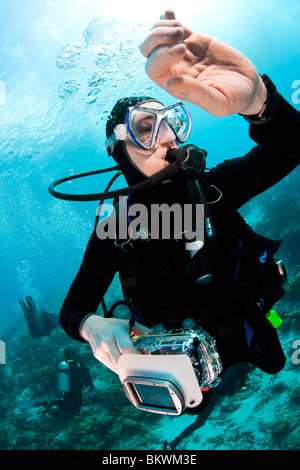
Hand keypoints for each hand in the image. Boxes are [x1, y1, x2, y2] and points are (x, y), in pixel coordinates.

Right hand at [80, 315, 149, 372]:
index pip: (126, 348)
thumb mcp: (127, 324)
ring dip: (125, 368)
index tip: (144, 361)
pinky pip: (110, 366)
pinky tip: (123, 365)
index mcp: (117, 332)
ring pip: (115, 366)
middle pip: (120, 360)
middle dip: (131, 365)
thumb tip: (154, 336)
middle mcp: (107, 341)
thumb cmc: (113, 326)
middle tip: (140, 368)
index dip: (135, 357)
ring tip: (132, 366)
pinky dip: (118, 368)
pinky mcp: (98, 356)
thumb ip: (141, 330)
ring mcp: (101, 350)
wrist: (94, 327)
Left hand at [140, 10, 266, 116]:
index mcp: (176, 85)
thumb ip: (196, 94)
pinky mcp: (194, 40)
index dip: (161, 55)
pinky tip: (171, 12)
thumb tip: (171, 83)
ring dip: (162, 27)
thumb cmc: (233, 99)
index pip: (153, 68)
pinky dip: (167, 18)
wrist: (248, 86)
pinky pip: (174, 27)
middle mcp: (174, 68)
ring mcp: (183, 53)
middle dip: (157, 38)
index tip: (182, 49)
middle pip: (148, 51)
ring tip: (181, 28)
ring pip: (157, 36)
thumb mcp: (218, 102)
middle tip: (179, 34)